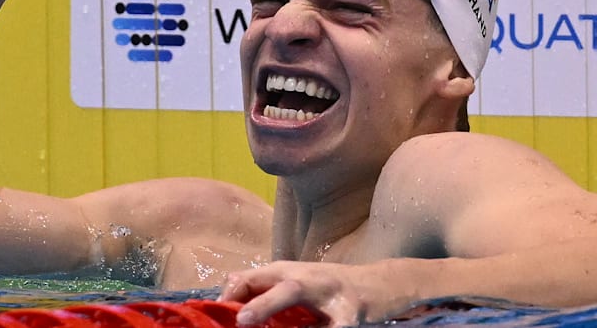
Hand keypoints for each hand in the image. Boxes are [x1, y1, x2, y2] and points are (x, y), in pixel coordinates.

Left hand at [219, 261, 413, 327]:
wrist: (382, 284)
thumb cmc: (331, 288)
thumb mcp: (296, 282)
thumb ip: (264, 286)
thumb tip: (228, 290)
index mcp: (289, 273)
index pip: (253, 277)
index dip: (233, 293)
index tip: (214, 313)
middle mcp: (309, 278)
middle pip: (283, 284)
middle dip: (261, 302)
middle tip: (240, 320)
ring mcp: (333, 294)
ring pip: (313, 302)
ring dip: (290, 311)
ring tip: (262, 321)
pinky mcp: (354, 312)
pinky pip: (338, 326)